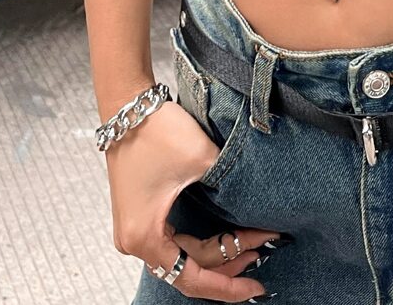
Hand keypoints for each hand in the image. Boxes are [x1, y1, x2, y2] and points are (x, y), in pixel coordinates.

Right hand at [105, 100, 278, 299]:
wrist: (128, 105)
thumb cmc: (158, 131)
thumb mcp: (203, 161)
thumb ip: (230, 188)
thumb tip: (256, 206)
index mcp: (145, 237)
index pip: (192, 278)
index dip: (228, 286)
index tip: (257, 288)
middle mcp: (134, 242)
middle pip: (188, 270)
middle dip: (228, 265)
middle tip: (264, 249)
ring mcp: (135, 230)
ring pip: (182, 257)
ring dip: (217, 254)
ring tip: (252, 244)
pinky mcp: (140, 216)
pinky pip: (174, 243)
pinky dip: (201, 244)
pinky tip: (226, 238)